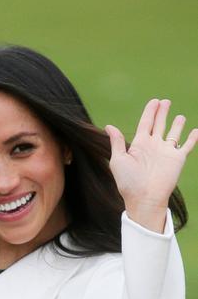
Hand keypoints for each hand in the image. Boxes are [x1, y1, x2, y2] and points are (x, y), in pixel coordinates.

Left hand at [105, 98, 196, 231]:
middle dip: (162, 113)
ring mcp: (166, 152)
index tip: (154, 101)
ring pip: (173, 133)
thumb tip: (109, 126)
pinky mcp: (178, 159)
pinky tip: (195, 130)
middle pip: (159, 124)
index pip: (145, 123)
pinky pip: (187, 146)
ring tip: (180, 116)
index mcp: (139, 144)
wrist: (144, 197)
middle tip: (165, 101)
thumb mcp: (119, 159)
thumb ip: (117, 142)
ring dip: (177, 125)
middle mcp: (153, 146)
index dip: (150, 112)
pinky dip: (192, 138)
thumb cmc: (128, 181)